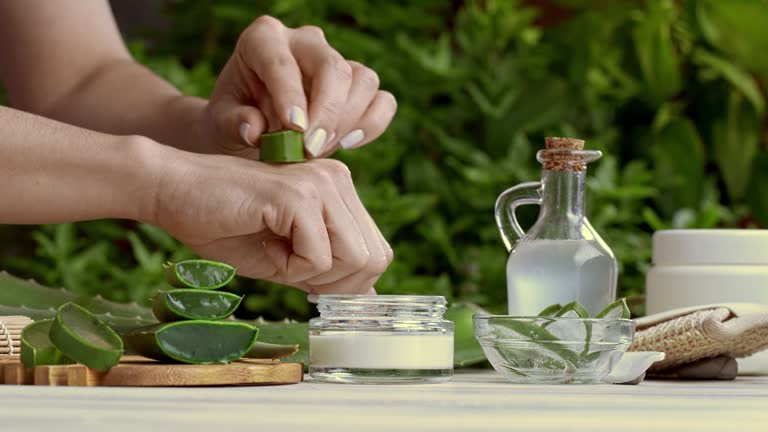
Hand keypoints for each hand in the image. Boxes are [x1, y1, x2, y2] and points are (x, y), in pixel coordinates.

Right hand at [151, 149, 391, 293]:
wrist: (172, 191)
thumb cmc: (223, 224)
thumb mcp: (286, 256)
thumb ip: (326, 270)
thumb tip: (369, 293)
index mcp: (340, 189)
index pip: (377, 251)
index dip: (348, 282)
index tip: (306, 278)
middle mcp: (338, 180)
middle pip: (374, 258)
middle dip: (335, 283)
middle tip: (291, 270)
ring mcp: (321, 184)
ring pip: (355, 259)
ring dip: (312, 274)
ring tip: (276, 253)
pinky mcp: (298, 196)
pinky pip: (318, 257)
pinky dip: (291, 267)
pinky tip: (265, 244)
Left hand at [202, 15, 396, 158]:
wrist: (254, 133)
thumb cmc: (234, 122)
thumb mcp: (222, 125)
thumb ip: (234, 124)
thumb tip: (254, 130)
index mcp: (263, 39)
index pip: (282, 61)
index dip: (290, 95)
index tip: (294, 131)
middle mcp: (305, 42)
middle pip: (333, 67)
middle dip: (327, 112)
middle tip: (311, 150)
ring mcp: (337, 61)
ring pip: (363, 80)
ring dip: (347, 122)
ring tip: (318, 151)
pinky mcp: (359, 87)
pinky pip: (383, 101)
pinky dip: (372, 125)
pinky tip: (346, 145)